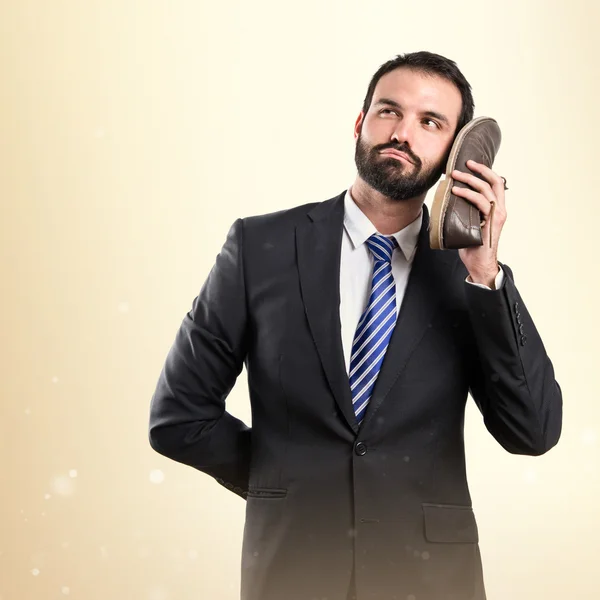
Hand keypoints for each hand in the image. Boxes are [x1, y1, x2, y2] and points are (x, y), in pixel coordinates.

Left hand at [452, 159, 506, 287]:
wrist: (478, 263)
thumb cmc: (472, 244)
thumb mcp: (469, 222)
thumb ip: (467, 210)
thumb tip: (451, 198)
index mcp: (497, 207)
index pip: (496, 183)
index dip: (485, 171)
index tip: (471, 164)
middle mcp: (500, 209)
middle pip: (494, 181)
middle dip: (479, 170)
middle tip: (462, 165)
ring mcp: (496, 215)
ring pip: (485, 190)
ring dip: (469, 180)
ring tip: (454, 176)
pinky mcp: (490, 222)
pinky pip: (479, 203)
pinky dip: (467, 195)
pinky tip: (455, 191)